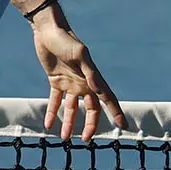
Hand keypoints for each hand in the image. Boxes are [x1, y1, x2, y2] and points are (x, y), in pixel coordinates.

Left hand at [32, 19, 127, 141]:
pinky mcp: (56, 81)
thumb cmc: (66, 39)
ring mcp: (70, 83)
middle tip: (85, 139)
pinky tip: (48, 125)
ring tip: (65, 137)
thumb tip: (98, 89)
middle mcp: (84, 83)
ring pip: (72, 108)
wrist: (48, 30)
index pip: (107, 98)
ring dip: (69, 123)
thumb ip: (89, 72)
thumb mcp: (79, 54)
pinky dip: (52, 112)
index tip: (122, 126)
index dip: (115, 112)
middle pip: (91, 108)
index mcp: (92, 77)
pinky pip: (55, 101)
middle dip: (90, 124)